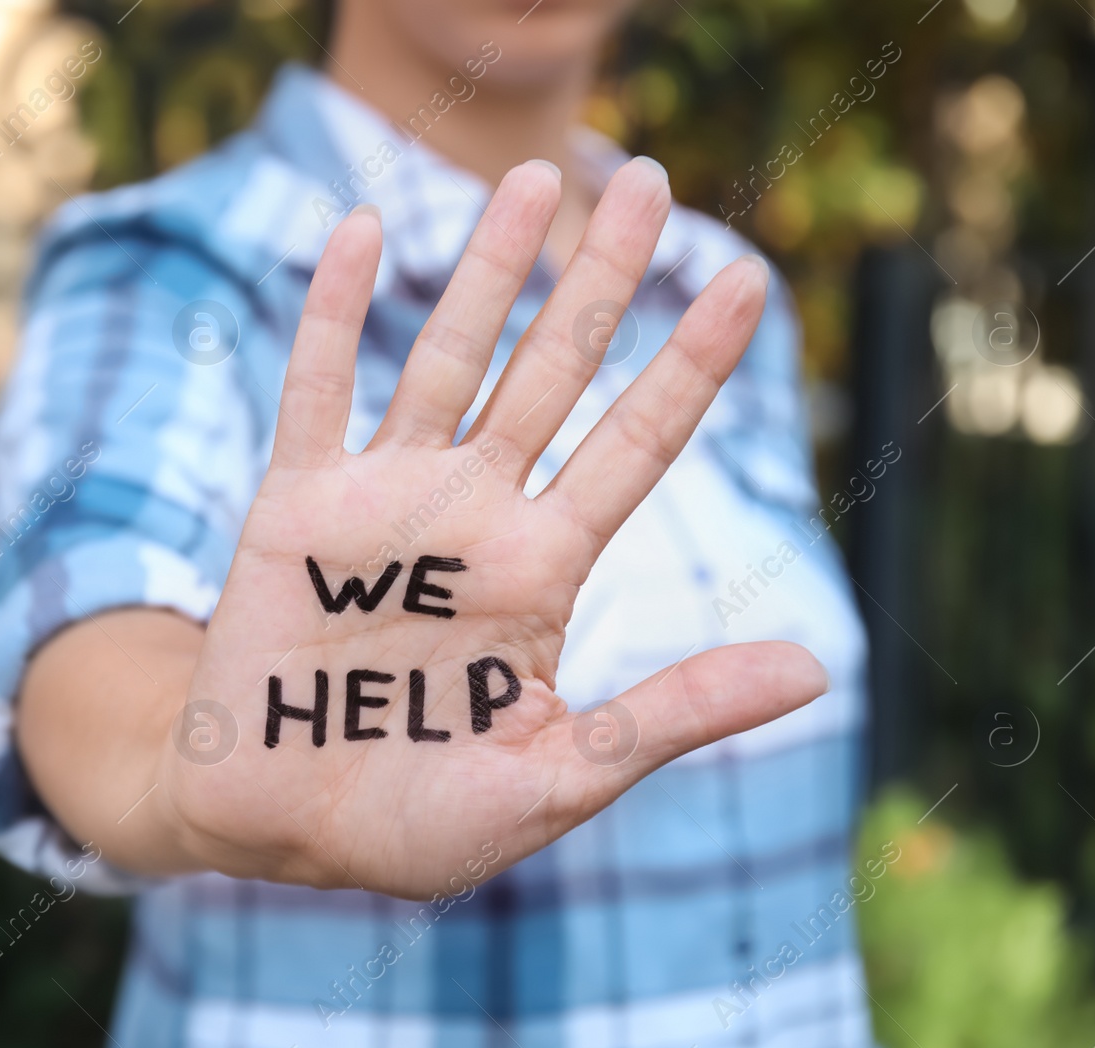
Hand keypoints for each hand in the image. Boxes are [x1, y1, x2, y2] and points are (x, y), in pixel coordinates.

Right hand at [160, 157, 827, 899]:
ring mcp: (386, 500)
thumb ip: (670, 715)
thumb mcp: (560, 778)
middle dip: (601, 278)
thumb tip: (816, 671)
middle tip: (647, 177)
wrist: (278, 824)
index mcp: (543, 572)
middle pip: (552, 371)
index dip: (691, 364)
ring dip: (488, 268)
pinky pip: (317, 390)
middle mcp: (475, 515)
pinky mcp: (298, 507)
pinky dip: (333, 312)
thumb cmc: (420, 818)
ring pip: (446, 356)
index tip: (750, 280)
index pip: (635, 444)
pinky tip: (362, 232)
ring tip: (535, 175)